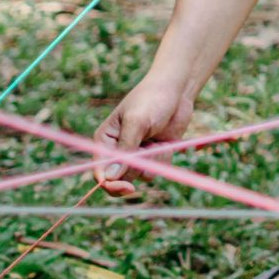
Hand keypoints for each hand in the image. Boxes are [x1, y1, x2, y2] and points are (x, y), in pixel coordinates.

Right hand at [93, 73, 193, 197]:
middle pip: (121, 178)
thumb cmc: (152, 98)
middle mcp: (118, 150)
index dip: (111, 184)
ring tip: (158, 141)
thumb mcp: (137, 121)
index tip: (128, 188)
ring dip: (153, 161)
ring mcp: (137, 153)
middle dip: (138, 167)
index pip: (100, 172)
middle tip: (149, 149)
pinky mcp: (154, 154)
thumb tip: (111, 177)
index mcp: (105, 141)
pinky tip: (167, 142)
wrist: (177, 90)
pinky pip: (157, 169)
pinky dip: (164, 158)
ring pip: (141, 175)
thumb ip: (125, 149)